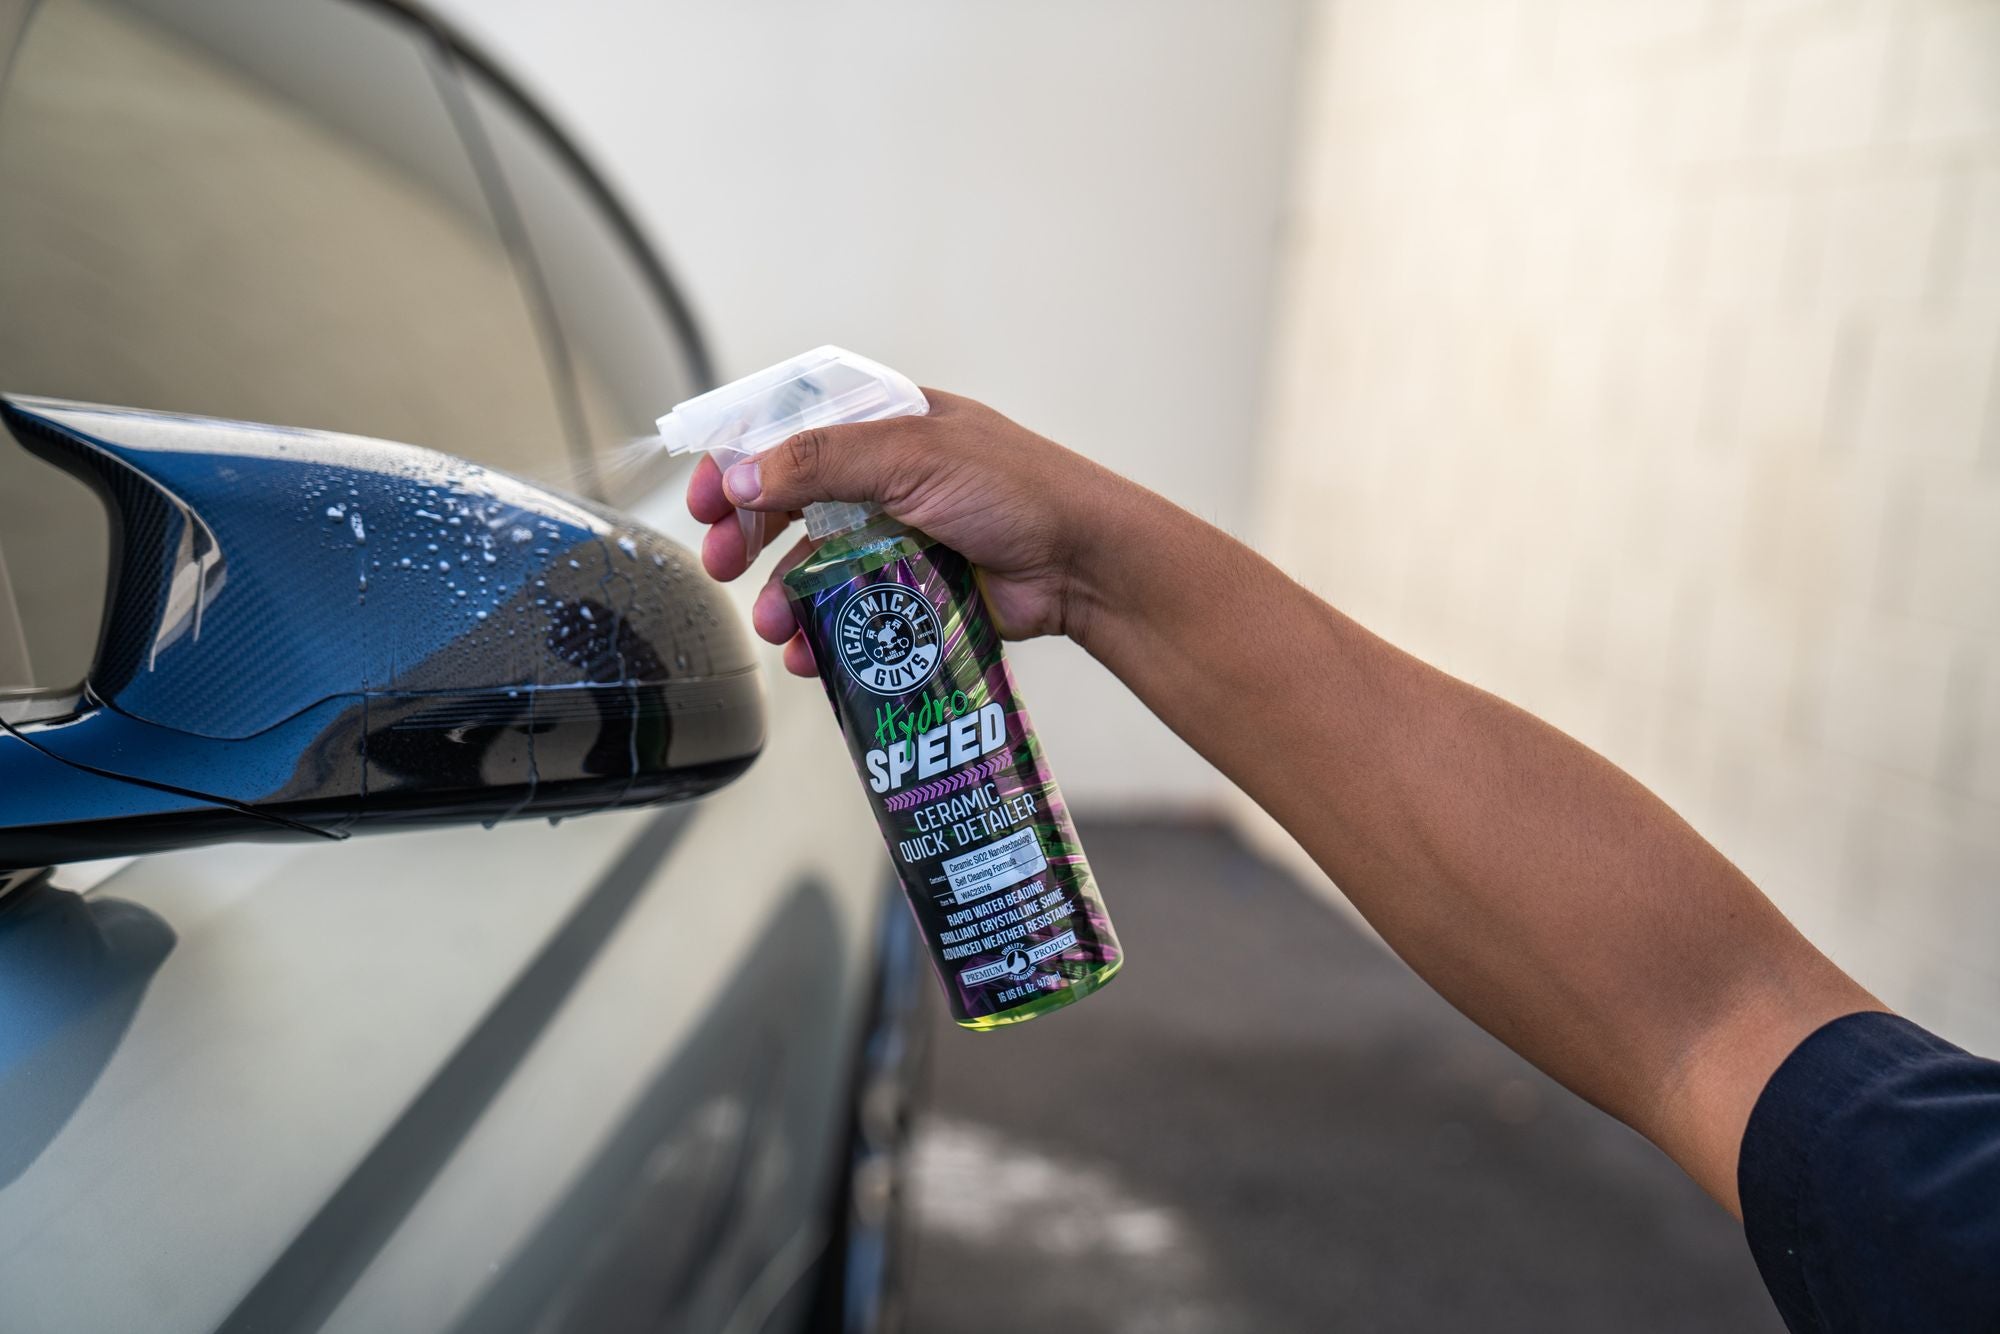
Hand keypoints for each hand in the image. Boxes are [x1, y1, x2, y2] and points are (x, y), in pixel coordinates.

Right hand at [685, 389, 1143, 675]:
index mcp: (886, 425)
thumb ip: (821, 462)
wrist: (1084, 563)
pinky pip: (851, 612)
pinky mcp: (915, 592)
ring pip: (816, 565)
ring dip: (782, 593)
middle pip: (791, 501)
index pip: (791, 429)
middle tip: (723, 564)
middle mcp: (888, 477)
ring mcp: (900, 535)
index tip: (705, 496)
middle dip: (749, 533)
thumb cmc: (1018, 491)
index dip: (740, 458)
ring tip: (773, 624)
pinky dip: (822, 633)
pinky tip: (809, 653)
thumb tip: (741, 473)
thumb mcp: (910, 456)